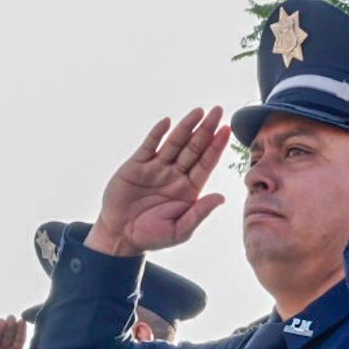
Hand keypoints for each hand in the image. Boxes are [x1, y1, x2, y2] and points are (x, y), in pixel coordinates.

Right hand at [86, 108, 230, 257]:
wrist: (120, 235)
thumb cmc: (152, 236)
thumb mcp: (179, 230)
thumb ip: (199, 213)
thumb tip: (221, 197)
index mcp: (189, 189)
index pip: (206, 163)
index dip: (216, 147)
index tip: (227, 130)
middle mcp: (175, 175)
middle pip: (194, 148)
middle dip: (206, 130)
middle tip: (218, 111)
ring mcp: (156, 168)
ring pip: (174, 143)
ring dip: (186, 127)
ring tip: (199, 112)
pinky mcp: (136, 165)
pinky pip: (149, 146)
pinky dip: (157, 134)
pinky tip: (167, 122)